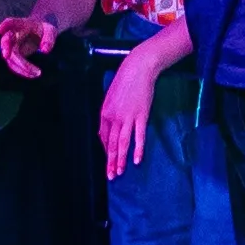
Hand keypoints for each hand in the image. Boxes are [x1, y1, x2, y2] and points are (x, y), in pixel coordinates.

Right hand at [0, 7, 63, 75]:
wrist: (41, 34)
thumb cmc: (44, 30)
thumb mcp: (51, 31)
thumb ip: (49, 39)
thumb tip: (45, 51)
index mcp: (22, 24)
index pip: (11, 22)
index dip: (4, 26)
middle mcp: (14, 35)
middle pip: (6, 41)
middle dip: (6, 49)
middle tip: (7, 56)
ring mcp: (12, 46)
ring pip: (10, 57)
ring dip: (20, 66)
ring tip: (36, 73)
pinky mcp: (14, 56)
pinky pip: (14, 64)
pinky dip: (23, 71)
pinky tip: (33, 74)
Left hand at [97, 38, 174, 174]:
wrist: (138, 69)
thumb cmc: (125, 81)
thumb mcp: (112, 97)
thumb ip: (110, 113)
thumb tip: (110, 128)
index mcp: (105, 113)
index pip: (104, 137)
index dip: (107, 150)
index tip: (109, 161)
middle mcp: (113, 117)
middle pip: (111, 144)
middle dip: (111, 161)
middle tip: (111, 176)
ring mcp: (127, 117)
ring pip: (122, 143)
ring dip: (121, 160)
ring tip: (120, 172)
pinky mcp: (141, 116)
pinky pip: (138, 136)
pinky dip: (138, 149)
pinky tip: (137, 160)